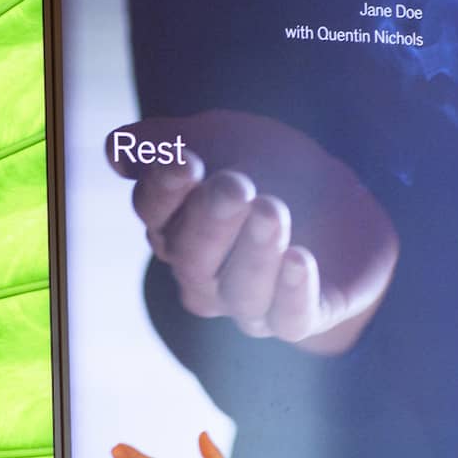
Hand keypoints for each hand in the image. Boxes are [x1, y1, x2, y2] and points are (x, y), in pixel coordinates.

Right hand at [106, 110, 398, 356]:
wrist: (342, 203)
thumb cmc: (269, 168)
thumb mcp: (220, 138)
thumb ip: (167, 141)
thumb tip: (115, 152)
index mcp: (177, 228)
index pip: (153, 216)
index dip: (164, 191)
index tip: (187, 160)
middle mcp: (206, 274)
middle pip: (192, 258)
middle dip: (210, 223)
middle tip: (236, 185)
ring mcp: (252, 302)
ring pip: (241, 292)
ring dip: (255, 253)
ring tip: (273, 210)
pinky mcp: (301, 316)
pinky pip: (290, 319)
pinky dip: (293, 292)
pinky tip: (300, 258)